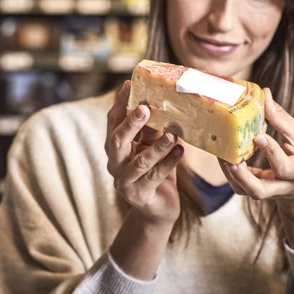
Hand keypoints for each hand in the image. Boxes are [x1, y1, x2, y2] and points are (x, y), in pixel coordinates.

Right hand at [105, 81, 183, 225]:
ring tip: (171, 134)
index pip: (113, 122)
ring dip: (157, 147)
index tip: (128, 84)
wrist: (158, 210)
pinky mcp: (140, 195)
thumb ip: (151, 130)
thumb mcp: (151, 147)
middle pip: (117, 141)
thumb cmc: (155, 172)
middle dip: (130, 123)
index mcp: (115, 148)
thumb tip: (159, 101)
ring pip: (140, 161)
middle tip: (145, 108)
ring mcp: (125, 182)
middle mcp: (114, 164)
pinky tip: (180, 151)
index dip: (120, 103)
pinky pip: (155, 177)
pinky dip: (169, 163)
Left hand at [219, 88, 293, 249]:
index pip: (283, 167)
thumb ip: (281, 118)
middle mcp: (279, 186)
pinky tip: (222, 152)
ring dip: (229, 173)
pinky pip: (237, 184)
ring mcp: (263, 191)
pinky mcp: (251, 190)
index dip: (271, 152)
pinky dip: (227, 170)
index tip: (259, 135)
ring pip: (243, 190)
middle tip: (232, 160)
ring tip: (221, 153)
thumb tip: (265, 93)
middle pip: (259, 190)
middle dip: (243, 176)